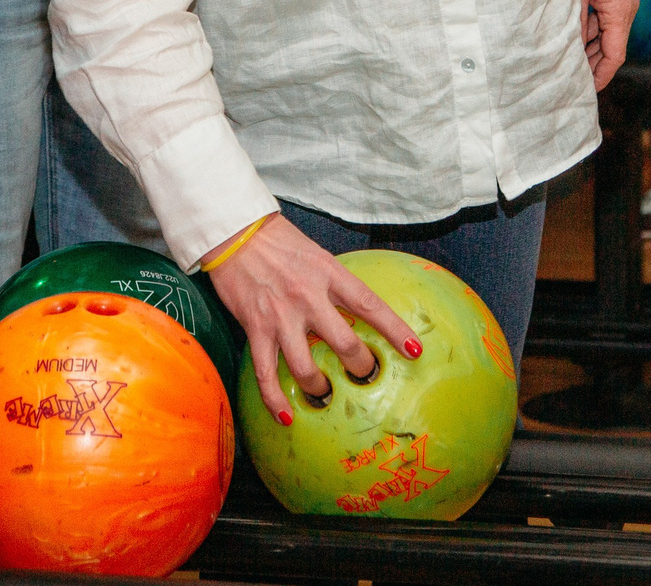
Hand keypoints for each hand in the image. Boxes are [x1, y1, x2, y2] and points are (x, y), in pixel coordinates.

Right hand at [205, 216, 421, 427]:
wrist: (235, 233)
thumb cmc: (278, 241)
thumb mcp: (317, 255)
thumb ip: (334, 282)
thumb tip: (354, 307)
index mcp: (329, 274)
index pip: (370, 305)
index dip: (395, 330)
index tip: (415, 351)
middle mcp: (308, 297)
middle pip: (345, 344)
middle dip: (361, 367)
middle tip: (366, 376)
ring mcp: (281, 316)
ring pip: (307, 367)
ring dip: (320, 387)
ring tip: (325, 393)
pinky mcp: (256, 329)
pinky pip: (266, 373)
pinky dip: (275, 399)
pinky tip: (285, 416)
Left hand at [579, 0, 635, 89]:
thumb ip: (575, 20)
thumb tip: (570, 48)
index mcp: (620, 11)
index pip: (614, 55)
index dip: (601, 75)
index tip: (587, 89)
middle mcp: (626, 11)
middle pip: (612, 48)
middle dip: (593, 65)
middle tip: (570, 78)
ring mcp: (623, 4)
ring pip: (607, 37)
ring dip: (589, 49)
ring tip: (567, 62)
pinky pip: (605, 22)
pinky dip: (590, 32)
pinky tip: (573, 39)